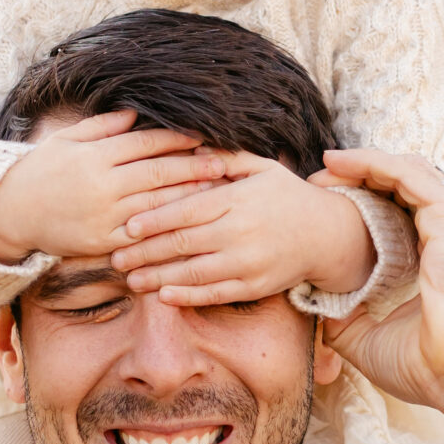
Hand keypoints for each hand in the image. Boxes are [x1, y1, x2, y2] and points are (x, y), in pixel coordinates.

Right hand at [0, 111, 225, 264]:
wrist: (10, 212)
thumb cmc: (40, 170)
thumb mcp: (66, 140)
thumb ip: (101, 127)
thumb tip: (136, 113)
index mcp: (95, 155)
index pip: (146, 143)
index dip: (177, 138)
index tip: (203, 135)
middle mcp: (102, 185)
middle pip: (159, 173)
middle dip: (195, 167)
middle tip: (225, 163)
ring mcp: (103, 216)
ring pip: (156, 205)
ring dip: (189, 197)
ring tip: (216, 191)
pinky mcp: (102, 242)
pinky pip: (142, 235)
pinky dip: (166, 228)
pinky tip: (187, 223)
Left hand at [111, 158, 374, 305]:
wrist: (327, 234)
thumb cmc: (286, 196)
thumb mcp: (261, 168)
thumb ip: (226, 158)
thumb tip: (193, 146)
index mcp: (237, 200)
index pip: (187, 210)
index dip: (154, 220)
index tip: (126, 227)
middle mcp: (241, 232)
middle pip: (183, 244)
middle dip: (145, 252)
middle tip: (116, 258)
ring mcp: (248, 262)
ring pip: (194, 273)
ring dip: (158, 278)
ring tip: (131, 280)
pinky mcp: (255, 286)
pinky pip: (216, 294)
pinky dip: (188, 296)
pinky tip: (163, 296)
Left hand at [313, 149, 443, 437]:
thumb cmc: (431, 368)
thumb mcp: (372, 340)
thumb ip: (346, 319)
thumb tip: (314, 305)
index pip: (407, 215)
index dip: (367, 205)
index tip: (326, 210)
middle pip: (407, 187)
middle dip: (361, 179)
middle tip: (318, 185)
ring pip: (407, 172)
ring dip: (363, 165)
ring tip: (324, 170)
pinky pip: (406, 174)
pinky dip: (372, 162)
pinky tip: (339, 163)